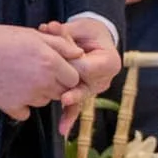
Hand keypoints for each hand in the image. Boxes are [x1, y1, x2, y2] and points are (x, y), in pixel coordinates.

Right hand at [0, 25, 81, 123]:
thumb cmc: (4, 40)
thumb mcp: (36, 35)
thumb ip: (62, 45)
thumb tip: (79, 54)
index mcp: (52, 63)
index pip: (74, 79)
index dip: (67, 74)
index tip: (57, 69)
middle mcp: (43, 82)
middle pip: (61, 92)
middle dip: (55, 84)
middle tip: (37, 72)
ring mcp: (27, 96)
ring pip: (44, 102)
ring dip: (39, 94)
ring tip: (22, 78)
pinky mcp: (11, 106)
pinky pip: (25, 113)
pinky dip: (21, 106)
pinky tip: (13, 92)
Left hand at [43, 17, 123, 134]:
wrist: (96, 39)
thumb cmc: (89, 32)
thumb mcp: (79, 28)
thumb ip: (64, 31)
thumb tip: (48, 28)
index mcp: (109, 61)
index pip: (86, 67)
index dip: (70, 65)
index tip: (54, 60)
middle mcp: (105, 77)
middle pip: (85, 85)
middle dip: (71, 90)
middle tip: (64, 98)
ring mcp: (95, 87)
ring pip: (80, 97)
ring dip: (70, 107)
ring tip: (64, 124)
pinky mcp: (85, 93)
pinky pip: (77, 106)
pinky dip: (69, 116)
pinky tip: (63, 129)